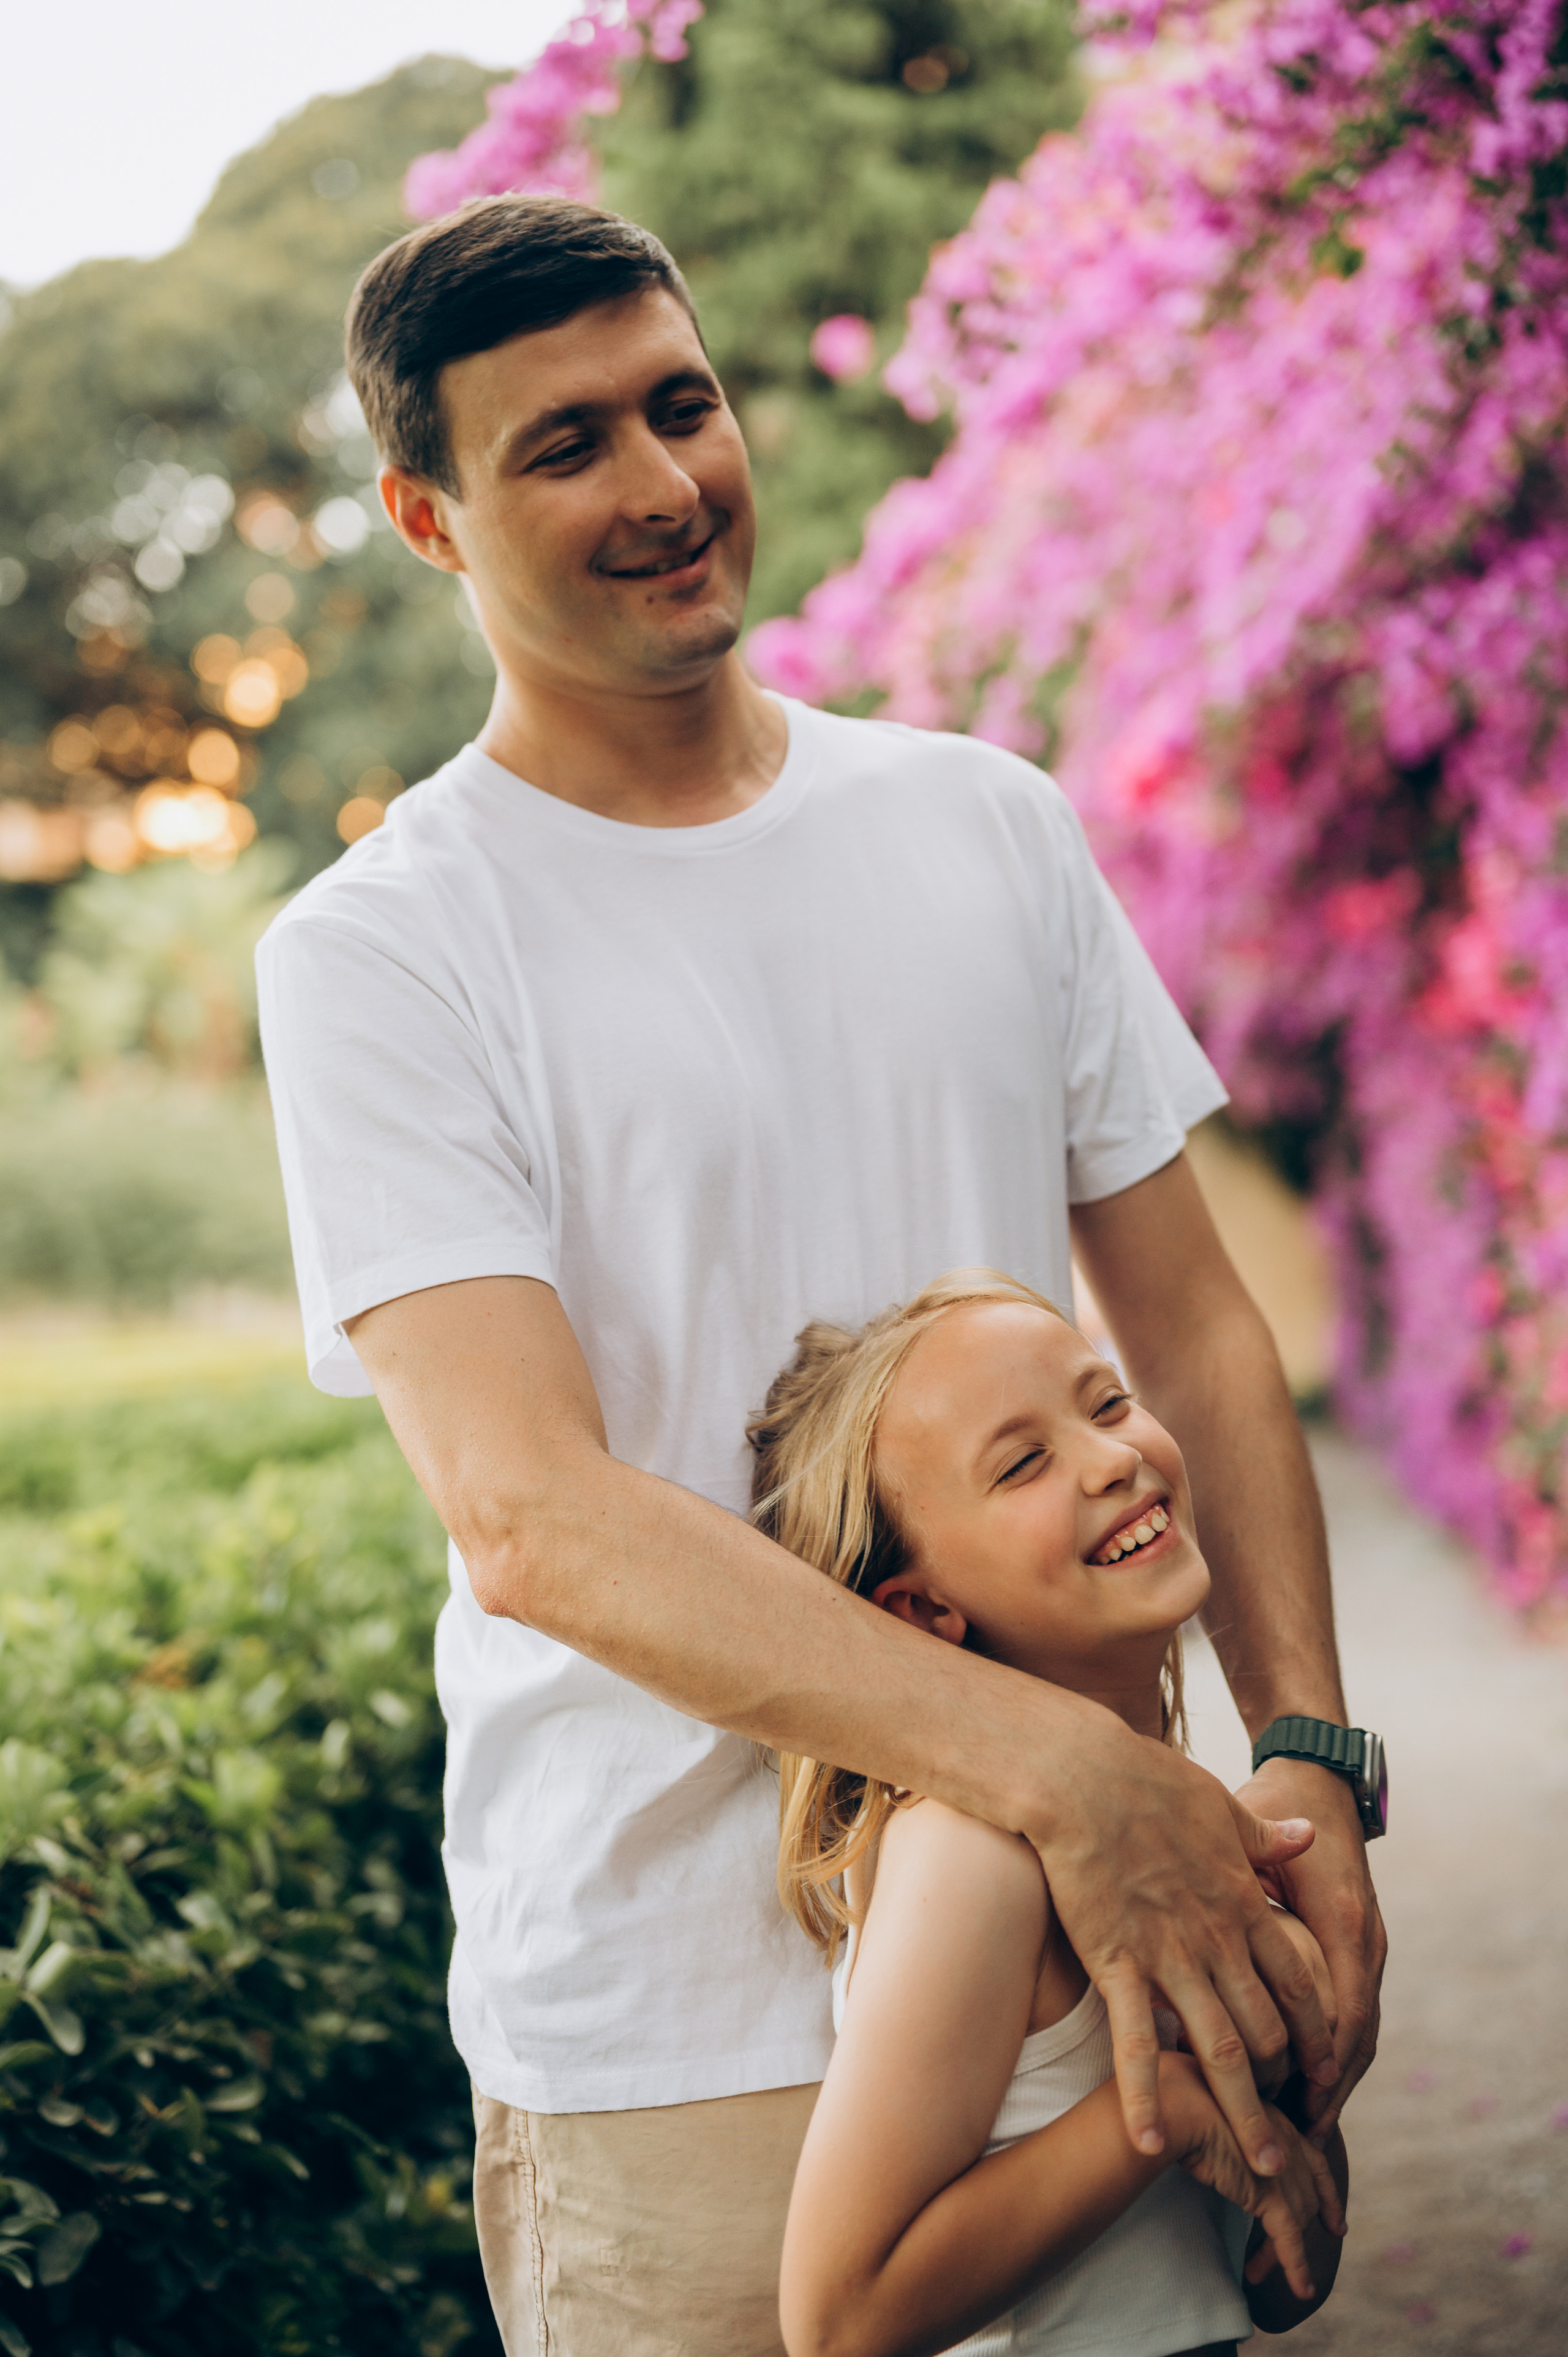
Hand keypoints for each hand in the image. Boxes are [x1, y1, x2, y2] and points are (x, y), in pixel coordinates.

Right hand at [1033, 1717, 1337, 2177]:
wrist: (1082, 1775)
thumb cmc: (1147, 1780)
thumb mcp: (1219, 1803)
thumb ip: (1264, 1835)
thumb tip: (1310, 1834)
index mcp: (1242, 1903)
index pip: (1296, 1983)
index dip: (1317, 2032)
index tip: (1326, 2071)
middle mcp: (1216, 1940)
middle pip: (1266, 2031)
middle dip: (1285, 2089)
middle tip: (1295, 2137)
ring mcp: (1168, 1956)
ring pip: (1218, 2051)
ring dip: (1243, 2114)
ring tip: (1258, 2167)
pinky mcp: (1116, 1962)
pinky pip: (1136, 2043)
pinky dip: (1145, 2096)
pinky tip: (1150, 2142)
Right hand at [1159, 2052, 1346, 2304]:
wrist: (1177, 2104)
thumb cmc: (1179, 2099)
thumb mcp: (1210, 2111)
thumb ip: (1224, 2127)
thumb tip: (1210, 2136)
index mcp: (1272, 2118)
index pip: (1311, 2157)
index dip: (1325, 2189)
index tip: (1333, 2217)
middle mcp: (1285, 2143)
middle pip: (1308, 2192)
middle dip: (1312, 2220)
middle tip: (1318, 2242)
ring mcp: (1280, 2169)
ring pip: (1296, 2220)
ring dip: (1286, 2254)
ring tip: (1258, 2271)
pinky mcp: (1268, 2195)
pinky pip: (1289, 2241)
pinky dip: (1297, 2268)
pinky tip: (1301, 2289)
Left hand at [1232, 1756, 1384, 2140]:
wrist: (1316, 1774)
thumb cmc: (1275, 1801)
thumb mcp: (1248, 1835)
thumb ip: (1233, 1878)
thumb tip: (1197, 1926)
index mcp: (1339, 1919)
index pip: (1339, 2010)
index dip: (1317, 2062)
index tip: (1289, 2102)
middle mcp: (1361, 1940)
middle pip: (1351, 2035)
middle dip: (1324, 2088)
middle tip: (1290, 2139)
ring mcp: (1364, 1946)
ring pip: (1355, 2031)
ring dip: (1330, 2080)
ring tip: (1300, 2129)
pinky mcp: (1358, 1946)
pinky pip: (1351, 2010)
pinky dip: (1335, 2049)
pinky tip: (1311, 2080)